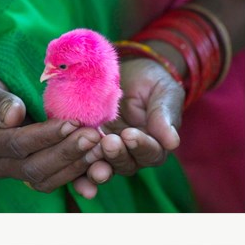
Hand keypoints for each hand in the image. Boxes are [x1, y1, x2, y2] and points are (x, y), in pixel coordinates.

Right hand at [0, 71, 100, 192]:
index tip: (72, 123)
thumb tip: (14, 115)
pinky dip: (73, 174)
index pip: (16, 144)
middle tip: (94, 136)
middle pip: (33, 167)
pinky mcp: (22, 168)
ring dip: (74, 166)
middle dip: (67, 153)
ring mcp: (7, 169)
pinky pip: (48, 179)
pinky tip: (94, 163)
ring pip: (43, 179)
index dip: (45, 136)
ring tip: (100, 148)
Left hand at [73, 58, 184, 197]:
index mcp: (154, 144)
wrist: (125, 72)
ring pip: (103, 167)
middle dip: (116, 155)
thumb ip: (165, 115)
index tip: (130, 134)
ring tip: (89, 155)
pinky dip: (77, 171)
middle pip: (126, 164)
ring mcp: (107, 152)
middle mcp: (131, 154)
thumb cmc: (150, 82)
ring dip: (96, 166)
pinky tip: (73, 172)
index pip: (150, 153)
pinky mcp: (86, 146)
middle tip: (108, 142)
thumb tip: (172, 142)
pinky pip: (81, 162)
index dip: (141, 146)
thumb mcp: (163, 92)